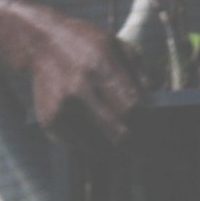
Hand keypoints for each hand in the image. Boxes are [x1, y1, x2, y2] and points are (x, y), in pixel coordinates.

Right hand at [21, 11, 144, 152]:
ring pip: (100, 146)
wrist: (42, 44)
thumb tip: (154, 107)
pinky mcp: (50, 121)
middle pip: (118, 132)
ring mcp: (62, 107)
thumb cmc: (87, 46)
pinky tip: (104, 144)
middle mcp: (80, 88)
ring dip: (118, 154)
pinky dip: (95, 148)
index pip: (132, 106)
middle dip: (138, 148)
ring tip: (128, 157)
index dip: (148, 125)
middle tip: (149, 155)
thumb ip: (140, 74)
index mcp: (101, 65)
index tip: (157, 134)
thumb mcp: (118, 46)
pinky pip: (80, 146)